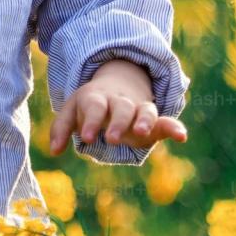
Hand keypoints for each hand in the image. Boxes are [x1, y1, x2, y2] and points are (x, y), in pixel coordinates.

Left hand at [46, 59, 186, 155]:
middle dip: (118, 122)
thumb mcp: (72, 111)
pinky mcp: (153, 119)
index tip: (87, 138)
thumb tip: (54, 151)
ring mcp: (138, 108)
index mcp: (97, 98)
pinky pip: (166, 120)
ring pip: (145, 110)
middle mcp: (119, 101)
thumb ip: (61, 129)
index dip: (91, 121)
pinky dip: (174, 127)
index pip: (94, 107)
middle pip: (121, 108)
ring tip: (143, 133)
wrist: (117, 84)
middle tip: (111, 139)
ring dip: (144, 121)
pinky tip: (182, 136)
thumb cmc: (90, 105)